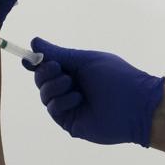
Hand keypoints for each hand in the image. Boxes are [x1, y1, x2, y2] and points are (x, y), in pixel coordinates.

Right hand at [28, 38, 164, 146]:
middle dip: (45, 72)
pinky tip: (78, 98)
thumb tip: (34, 42)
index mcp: (74, 71)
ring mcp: (69, 106)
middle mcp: (69, 88)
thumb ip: (58, 53)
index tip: (28, 58)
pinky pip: (53, 109)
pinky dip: (62, 101)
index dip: (36, 62)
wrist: (136, 105)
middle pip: (41, 80)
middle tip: (58, 68)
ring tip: (71, 83)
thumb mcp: (85, 60)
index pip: (47, 66)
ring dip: (54, 86)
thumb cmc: (116, 77)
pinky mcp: (70, 122)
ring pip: (44, 95)